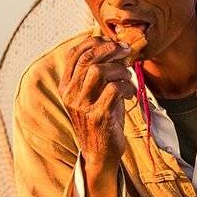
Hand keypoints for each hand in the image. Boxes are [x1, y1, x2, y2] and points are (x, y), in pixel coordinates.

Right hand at [60, 36, 135, 171]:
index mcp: (66, 87)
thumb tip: (116, 48)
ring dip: (120, 70)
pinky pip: (114, 89)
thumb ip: (99, 73)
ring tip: (128, 78)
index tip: (113, 43)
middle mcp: (70, 95)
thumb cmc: (102, 119)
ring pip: (99, 71)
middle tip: (127, 51)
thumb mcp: (95, 94)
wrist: (100, 153)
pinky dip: (126, 87)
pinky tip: (129, 94)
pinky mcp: (98, 116)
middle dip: (110, 50)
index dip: (95, 42)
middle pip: (87, 59)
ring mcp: (82, 106)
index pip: (74, 54)